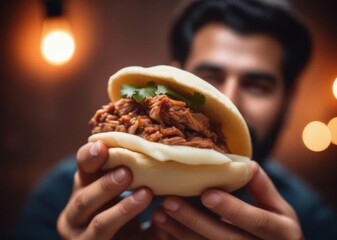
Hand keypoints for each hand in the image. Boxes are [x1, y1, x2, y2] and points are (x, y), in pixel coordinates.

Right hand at [57, 141, 152, 238]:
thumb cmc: (119, 212)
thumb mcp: (118, 192)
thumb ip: (125, 173)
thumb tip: (152, 151)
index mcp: (82, 189)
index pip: (81, 169)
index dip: (89, 157)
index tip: (103, 146)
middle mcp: (74, 214)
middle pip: (84, 199)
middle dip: (105, 185)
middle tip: (127, 172)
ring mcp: (80, 238)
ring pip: (99, 225)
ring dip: (123, 210)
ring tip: (145, 194)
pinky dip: (135, 233)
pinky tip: (155, 225)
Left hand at [152, 161, 302, 239]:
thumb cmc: (278, 227)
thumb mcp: (279, 208)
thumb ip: (263, 188)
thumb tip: (247, 164)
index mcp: (281, 232)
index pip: (256, 221)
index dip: (232, 209)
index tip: (206, 193)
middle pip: (225, 238)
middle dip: (194, 221)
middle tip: (168, 202)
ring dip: (180, 232)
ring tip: (158, 214)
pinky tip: (163, 228)